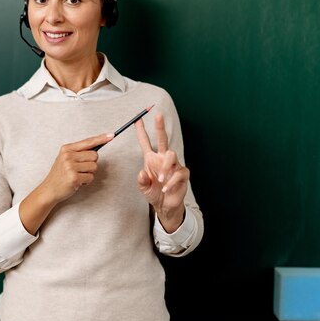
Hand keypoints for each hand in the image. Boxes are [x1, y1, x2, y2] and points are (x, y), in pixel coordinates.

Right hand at [41, 133, 113, 204]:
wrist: (50, 189)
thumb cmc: (60, 174)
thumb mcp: (66, 158)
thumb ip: (79, 152)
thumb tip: (97, 146)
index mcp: (67, 149)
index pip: (88, 142)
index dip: (101, 139)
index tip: (111, 136)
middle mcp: (68, 156)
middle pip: (94, 156)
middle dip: (91, 164)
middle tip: (80, 169)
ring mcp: (70, 167)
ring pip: (94, 167)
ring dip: (89, 173)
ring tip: (78, 175)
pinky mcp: (74, 177)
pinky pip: (91, 177)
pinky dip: (87, 181)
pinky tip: (78, 182)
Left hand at [135, 114, 188, 231]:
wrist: (165, 205)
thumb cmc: (153, 193)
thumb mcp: (143, 188)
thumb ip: (141, 181)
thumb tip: (142, 173)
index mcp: (151, 159)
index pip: (146, 142)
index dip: (141, 131)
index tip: (137, 119)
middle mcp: (163, 159)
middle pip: (163, 139)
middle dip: (160, 127)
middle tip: (158, 115)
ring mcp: (174, 165)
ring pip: (172, 155)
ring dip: (165, 167)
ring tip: (160, 180)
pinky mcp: (182, 174)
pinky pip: (178, 173)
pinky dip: (170, 182)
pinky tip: (166, 188)